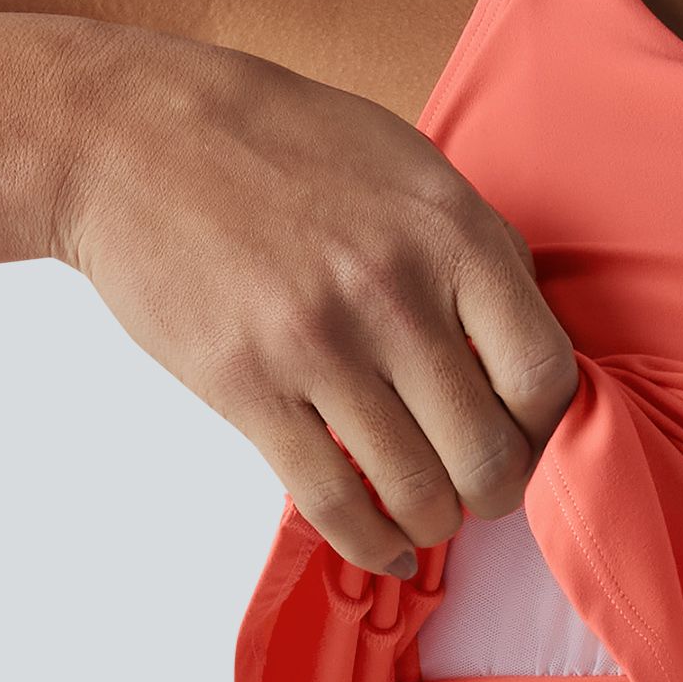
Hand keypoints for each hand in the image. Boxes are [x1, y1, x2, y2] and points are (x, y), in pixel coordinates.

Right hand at [52, 25, 580, 573]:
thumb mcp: (409, 166)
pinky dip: (370, 542)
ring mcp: (319, 345)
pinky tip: (383, 544)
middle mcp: (395, 295)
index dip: (545, 427)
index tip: (523, 434)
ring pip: (416, 490)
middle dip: (494, 491)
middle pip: (487, 451)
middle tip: (480, 489)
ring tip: (427, 511)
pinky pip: (331, 501)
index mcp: (452, 234)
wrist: (137, 137)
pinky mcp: (247, 387)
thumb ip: (474, 249)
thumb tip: (524, 339)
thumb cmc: (281, 144)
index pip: (544, 375)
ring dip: (433, 520)